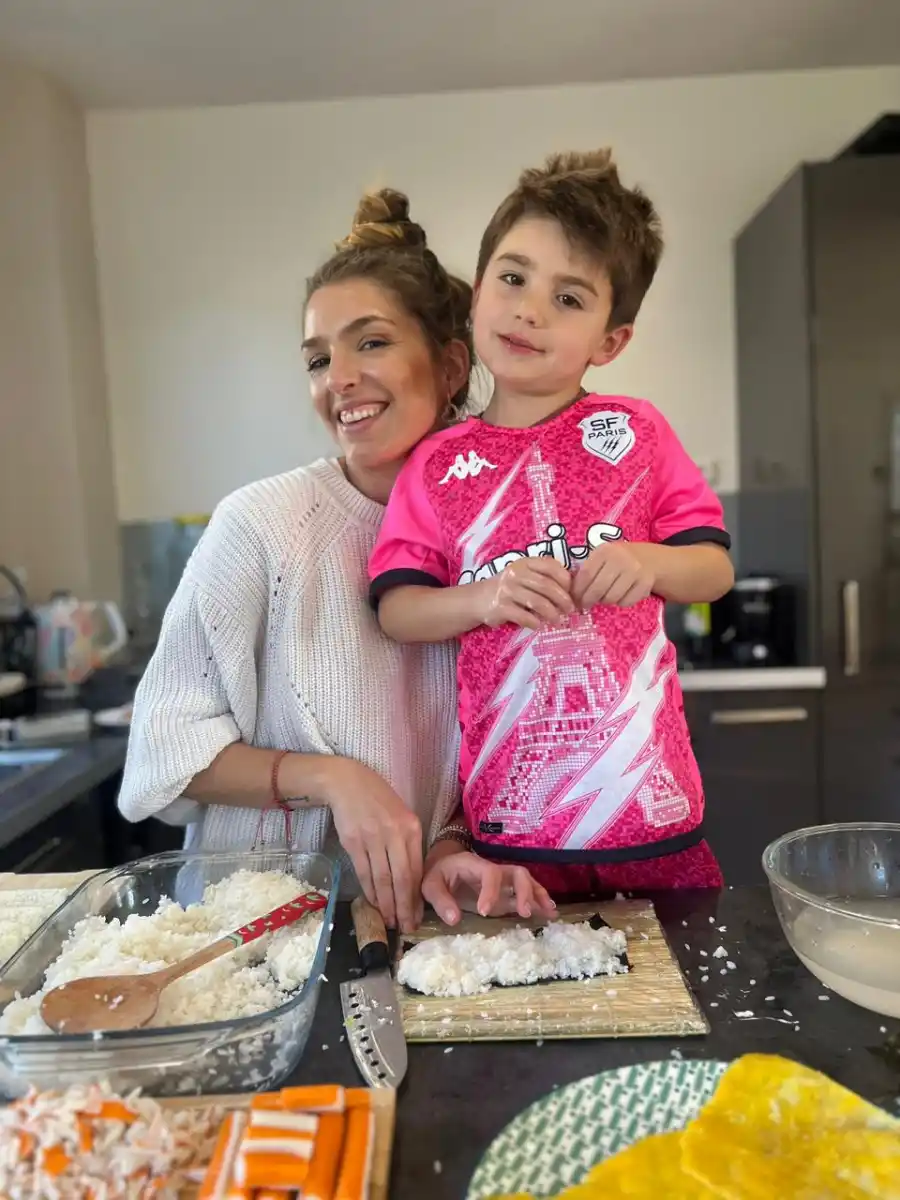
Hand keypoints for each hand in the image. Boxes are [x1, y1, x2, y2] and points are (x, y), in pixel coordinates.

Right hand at [318, 758, 423, 933]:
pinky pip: (363, 872)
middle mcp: (394, 833)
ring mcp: (372, 838)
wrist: (348, 783)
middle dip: (404, 907)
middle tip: (405, 927)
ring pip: (382, 879)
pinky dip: (369, 891)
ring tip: (389, 921)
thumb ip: (408, 844)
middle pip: (401, 878)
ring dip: (386, 904)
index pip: (416, 870)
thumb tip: (412, 880)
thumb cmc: (379, 800)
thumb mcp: (402, 816)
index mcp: (411, 828)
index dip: (417, 897)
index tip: (418, 916)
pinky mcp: (353, 842)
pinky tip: (374, 903)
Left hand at [421, 848, 555, 925]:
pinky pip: (525, 894)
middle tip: (524, 913)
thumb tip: (454, 919)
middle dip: (523, 891)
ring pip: (526, 881)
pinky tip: (549, 914)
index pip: (489, 873)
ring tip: (548, 912)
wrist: (441, 869)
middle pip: (516, 872)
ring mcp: (502, 881)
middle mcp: (492, 870)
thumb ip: (440, 900)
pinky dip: (538, 902)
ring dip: (537, 895)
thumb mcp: (430, 885)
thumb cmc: (437, 875)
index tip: (484, 912)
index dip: (491, 891)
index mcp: (473, 865)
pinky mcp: (505, 893)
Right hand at [473, 558, 573, 630]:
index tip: (572, 592)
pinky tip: (539, 625)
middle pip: (546, 586)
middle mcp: (515, 574)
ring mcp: (507, 590)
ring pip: (537, 602)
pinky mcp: (501, 607)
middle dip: (562, 599)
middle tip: (570, 610)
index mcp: (525, 563)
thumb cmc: (508, 588)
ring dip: (552, 613)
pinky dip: (535, 623)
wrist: (477, 599)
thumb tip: (571, 592)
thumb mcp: (523, 576)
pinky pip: (524, 616)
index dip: (565, 579)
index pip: (550, 566)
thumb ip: (543, 578)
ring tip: (558, 621)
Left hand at [572, 541, 655, 610]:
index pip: (586, 574)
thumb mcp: (602, 558)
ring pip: (611, 598)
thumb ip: (588, 571)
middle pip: (598, 589)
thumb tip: (571, 594)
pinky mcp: (645, 584)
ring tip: (604, 596)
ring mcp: (635, 571)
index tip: (574, 598)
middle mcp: (621, 559)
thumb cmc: (617, 560)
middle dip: (588, 600)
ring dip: (605, 601)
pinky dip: (620, 602)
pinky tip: (620, 595)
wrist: (649, 559)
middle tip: (585, 604)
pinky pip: (626, 602)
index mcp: (605, 551)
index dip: (578, 590)